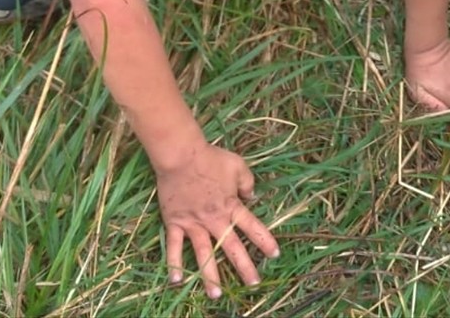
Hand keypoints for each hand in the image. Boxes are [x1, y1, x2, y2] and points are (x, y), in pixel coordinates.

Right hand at [157, 142, 279, 299]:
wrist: (182, 155)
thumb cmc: (211, 158)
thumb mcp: (237, 165)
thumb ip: (247, 182)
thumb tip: (252, 196)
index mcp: (231, 206)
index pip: (252, 227)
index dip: (265, 240)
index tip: (275, 254)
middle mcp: (214, 220)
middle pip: (232, 247)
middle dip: (244, 267)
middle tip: (253, 284)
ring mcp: (194, 224)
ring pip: (204, 254)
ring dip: (210, 276)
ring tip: (216, 295)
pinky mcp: (175, 223)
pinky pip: (174, 247)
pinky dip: (174, 263)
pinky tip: (177, 280)